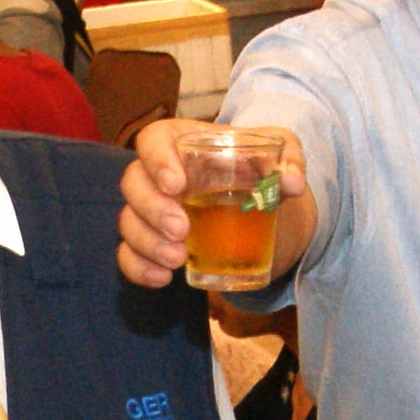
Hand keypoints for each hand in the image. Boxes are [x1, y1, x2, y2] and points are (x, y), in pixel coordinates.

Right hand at [116, 119, 306, 289]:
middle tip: (182, 230)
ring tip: (178, 260)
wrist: (258, 200)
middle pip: (133, 183)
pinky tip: (163, 279)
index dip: (157, 160)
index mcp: (182, 142)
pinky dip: (139, 268)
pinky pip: (129, 254)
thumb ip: (288, 159)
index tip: (176, 185)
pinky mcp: (153, 240)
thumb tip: (290, 183)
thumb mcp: (281, 151)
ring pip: (128, 221)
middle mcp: (158, 173)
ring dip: (147, 243)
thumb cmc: (259, 166)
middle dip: (152, 209)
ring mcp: (151, 208)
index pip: (153, 140)